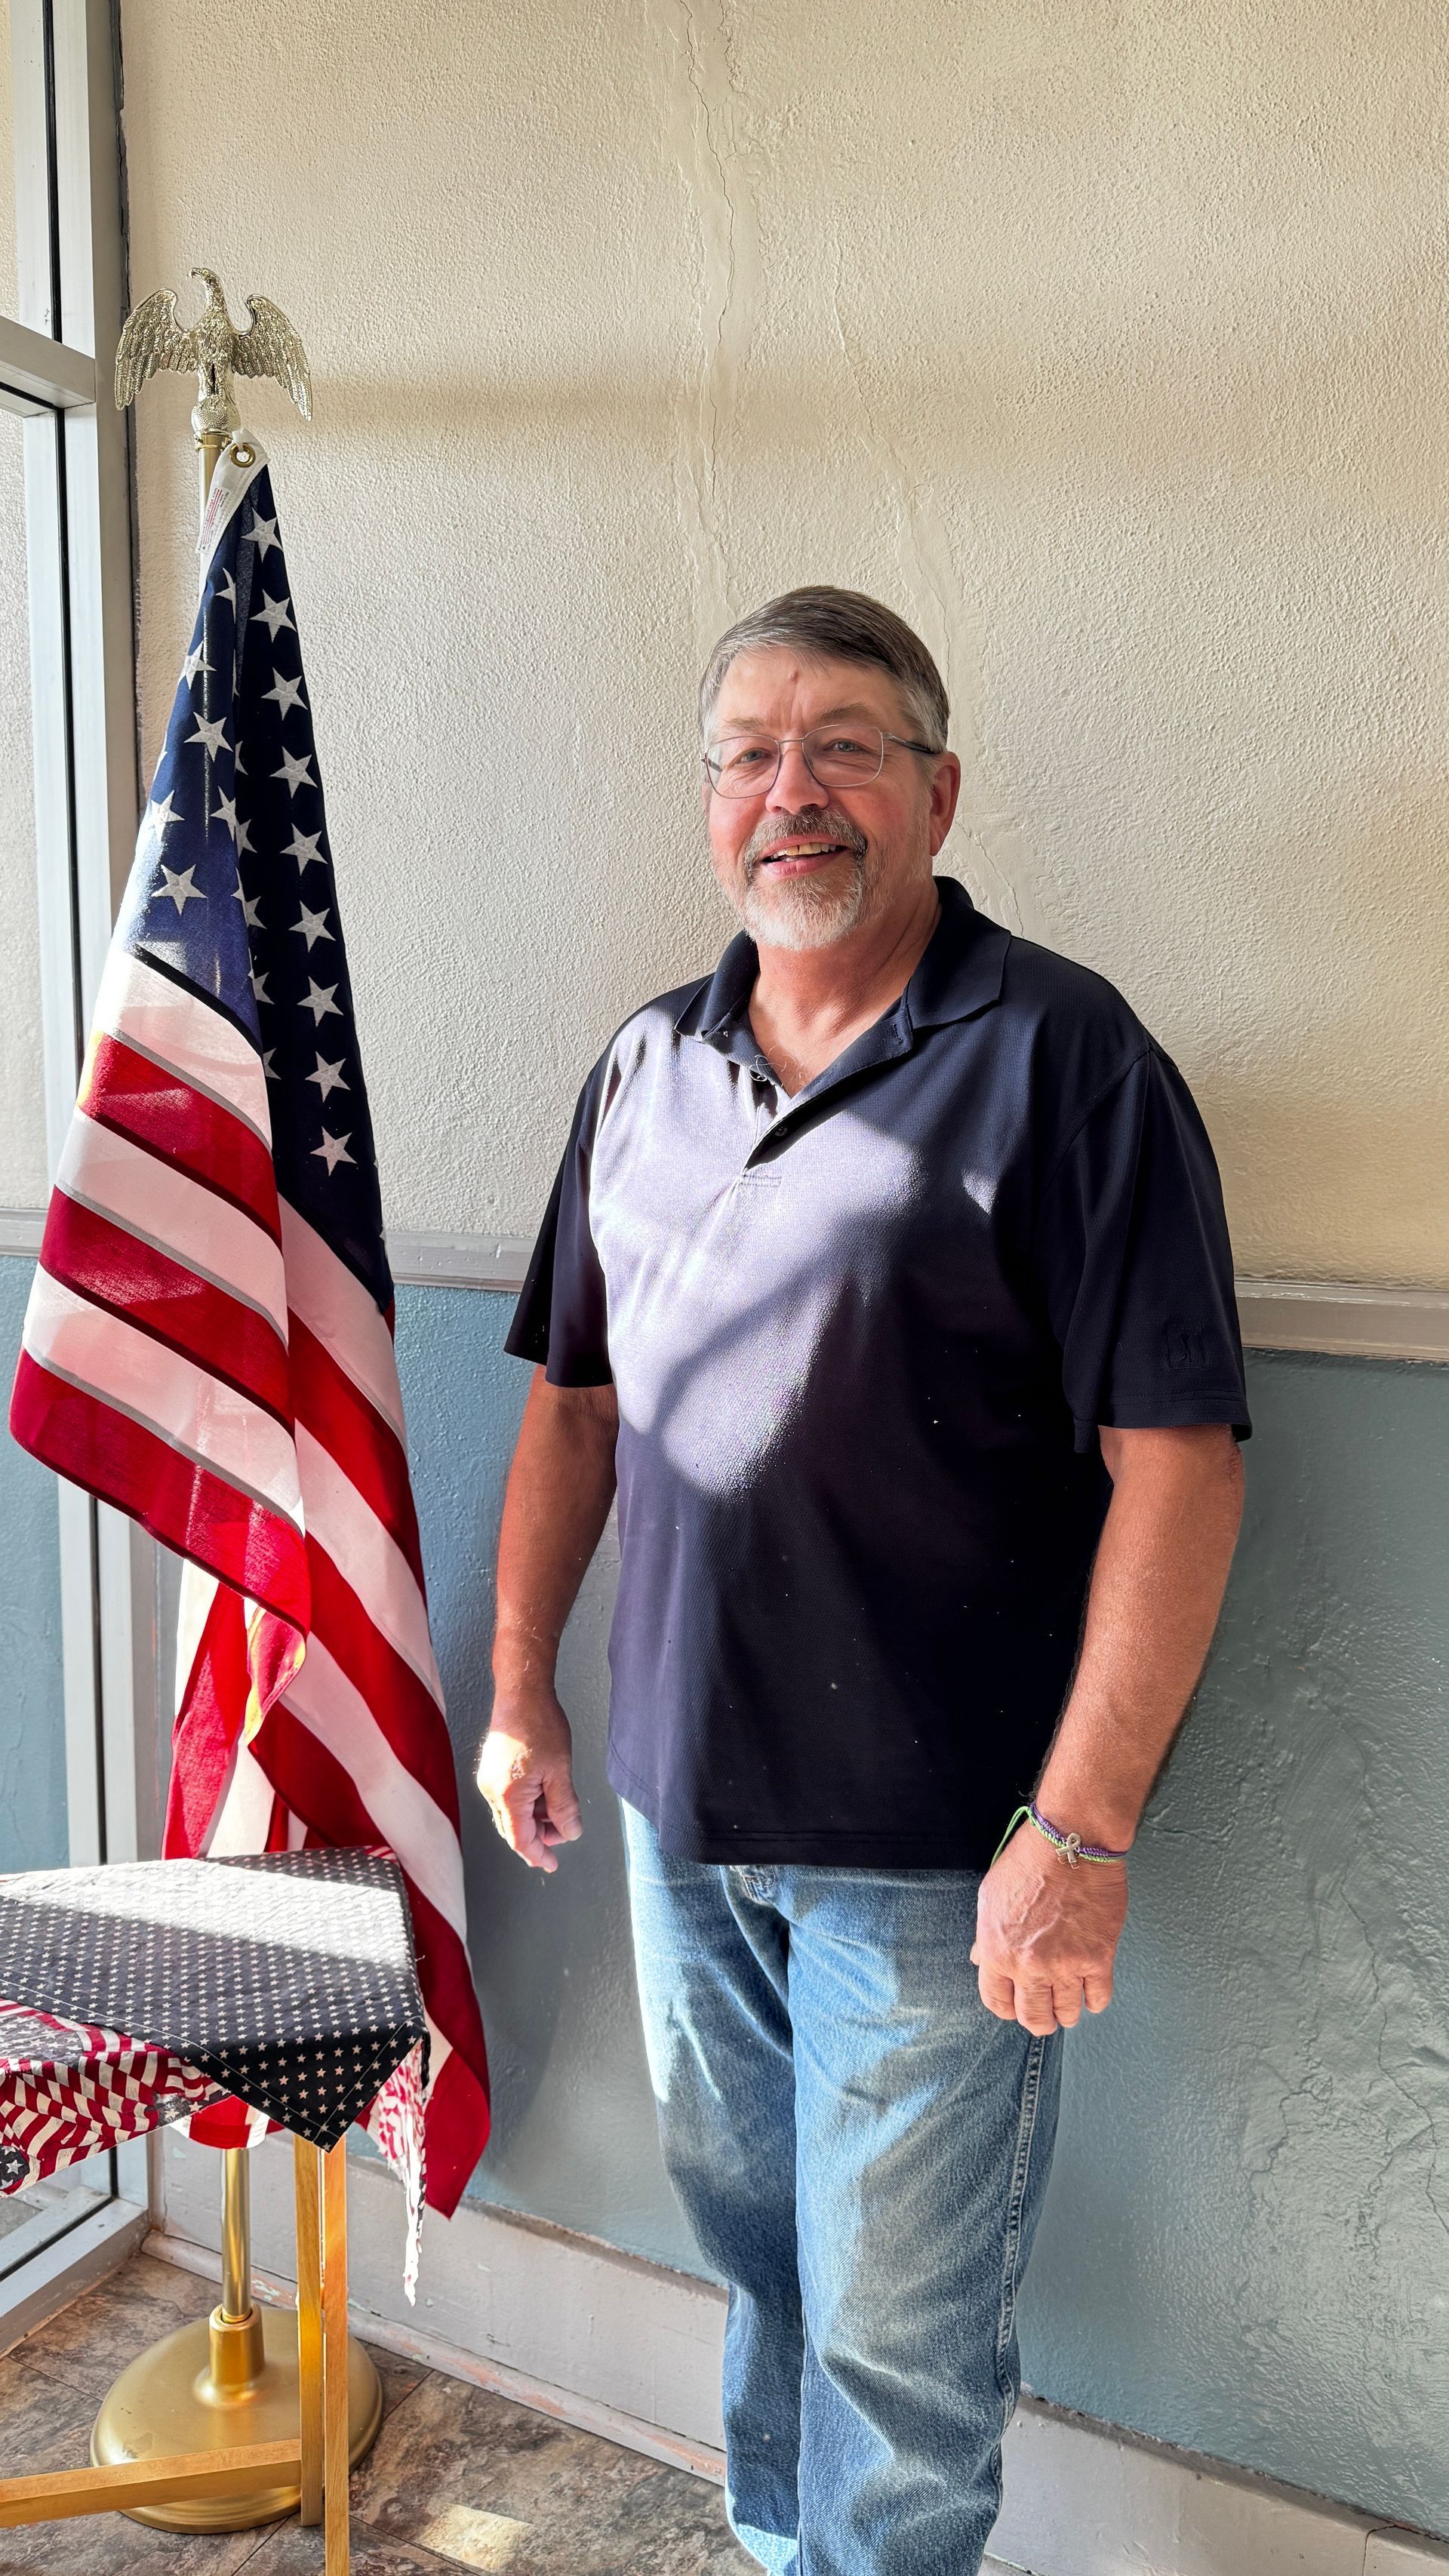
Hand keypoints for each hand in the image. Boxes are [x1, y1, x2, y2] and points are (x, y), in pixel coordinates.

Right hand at [476, 1686, 582, 1872]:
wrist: (521, 1693)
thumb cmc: (538, 1724)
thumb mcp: (560, 1770)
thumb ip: (564, 1807)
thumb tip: (570, 1832)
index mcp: (507, 1795)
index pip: (521, 1840)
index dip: (538, 1855)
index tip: (552, 1864)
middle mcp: (492, 1791)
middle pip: (514, 1829)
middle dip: (540, 1836)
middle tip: (564, 1831)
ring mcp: (490, 1780)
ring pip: (512, 1814)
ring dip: (536, 1818)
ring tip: (559, 1807)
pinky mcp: (492, 1770)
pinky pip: (509, 1799)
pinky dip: (528, 1804)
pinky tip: (546, 1793)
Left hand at [970, 1823, 1127, 2033]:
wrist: (1071, 1844)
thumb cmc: (1029, 1861)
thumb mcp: (990, 1897)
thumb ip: (987, 1936)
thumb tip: (982, 1960)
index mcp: (998, 1952)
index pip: (997, 2002)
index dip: (1007, 2008)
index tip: (1016, 2007)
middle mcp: (1029, 1966)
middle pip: (1034, 2017)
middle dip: (1039, 2019)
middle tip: (1045, 2013)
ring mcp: (1065, 1966)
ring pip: (1067, 2014)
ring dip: (1067, 2013)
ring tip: (1068, 2004)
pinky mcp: (1098, 1959)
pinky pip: (1098, 1998)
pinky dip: (1095, 2000)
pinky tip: (1091, 1991)